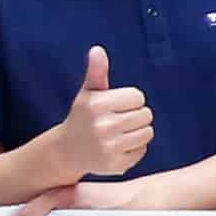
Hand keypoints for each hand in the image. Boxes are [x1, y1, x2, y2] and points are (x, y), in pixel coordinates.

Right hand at [55, 44, 152, 180]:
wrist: (67, 151)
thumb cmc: (83, 116)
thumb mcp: (88, 93)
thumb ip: (96, 71)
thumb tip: (97, 50)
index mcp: (97, 105)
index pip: (138, 97)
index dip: (130, 100)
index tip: (116, 106)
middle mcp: (102, 126)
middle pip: (146, 115)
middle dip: (135, 116)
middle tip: (118, 120)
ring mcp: (109, 148)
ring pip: (148, 133)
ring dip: (138, 132)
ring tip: (119, 133)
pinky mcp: (116, 165)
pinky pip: (143, 150)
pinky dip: (134, 149)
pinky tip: (118, 146)